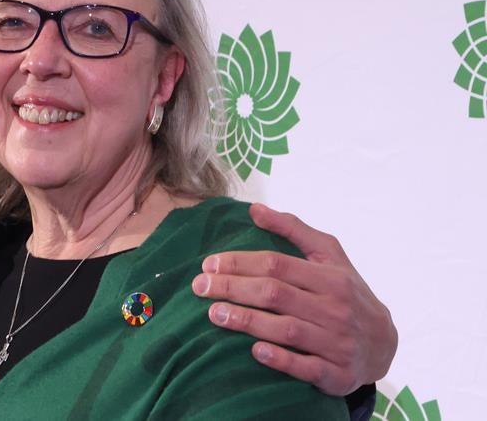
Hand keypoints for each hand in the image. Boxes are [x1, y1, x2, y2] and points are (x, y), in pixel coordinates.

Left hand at [191, 203, 396, 394]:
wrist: (384, 343)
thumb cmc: (346, 291)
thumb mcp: (329, 255)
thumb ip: (293, 229)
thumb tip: (255, 209)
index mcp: (330, 277)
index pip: (277, 265)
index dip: (239, 263)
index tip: (208, 265)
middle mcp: (335, 308)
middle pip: (275, 294)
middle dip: (233, 289)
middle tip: (199, 287)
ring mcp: (338, 342)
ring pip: (287, 329)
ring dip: (247, 322)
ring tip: (213, 314)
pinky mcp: (338, 374)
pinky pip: (307, 367)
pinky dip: (281, 359)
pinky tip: (254, 351)